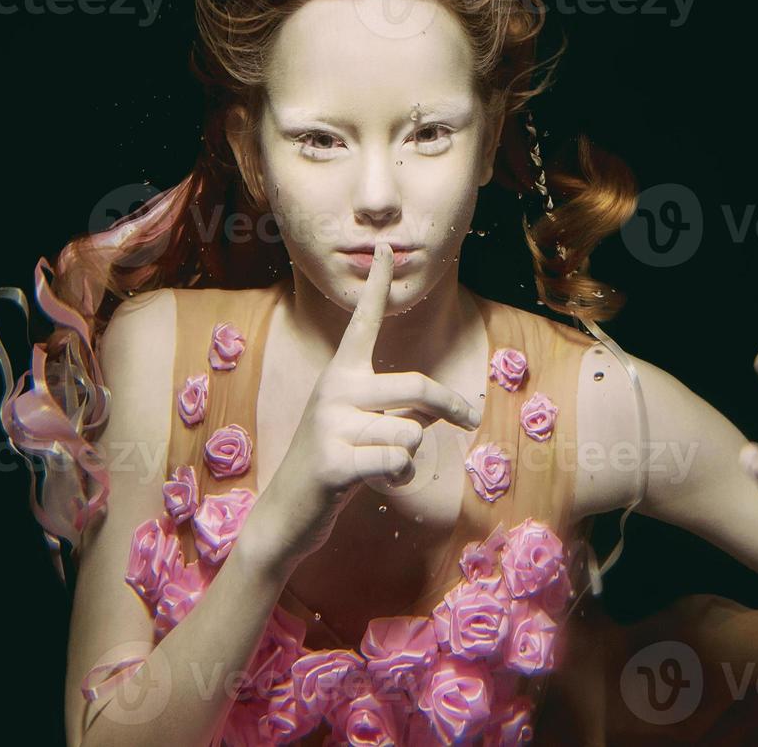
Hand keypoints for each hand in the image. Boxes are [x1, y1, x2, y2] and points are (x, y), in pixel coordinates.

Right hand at [242, 242, 483, 573]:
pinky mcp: (334, 462)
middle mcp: (334, 389)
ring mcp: (330, 425)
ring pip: (412, 433)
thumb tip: (442, 408)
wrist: (288, 512)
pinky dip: (400, 479)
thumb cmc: (340, 461)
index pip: (365, 322)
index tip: (385, 246)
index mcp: (342, 374)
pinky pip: (400, 463)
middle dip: (449, 406)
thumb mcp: (369, 426)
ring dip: (410, 457)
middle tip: (468, 420)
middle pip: (416, 388)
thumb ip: (402, 408)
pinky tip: (372, 485)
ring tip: (375, 466)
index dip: (376, 284)